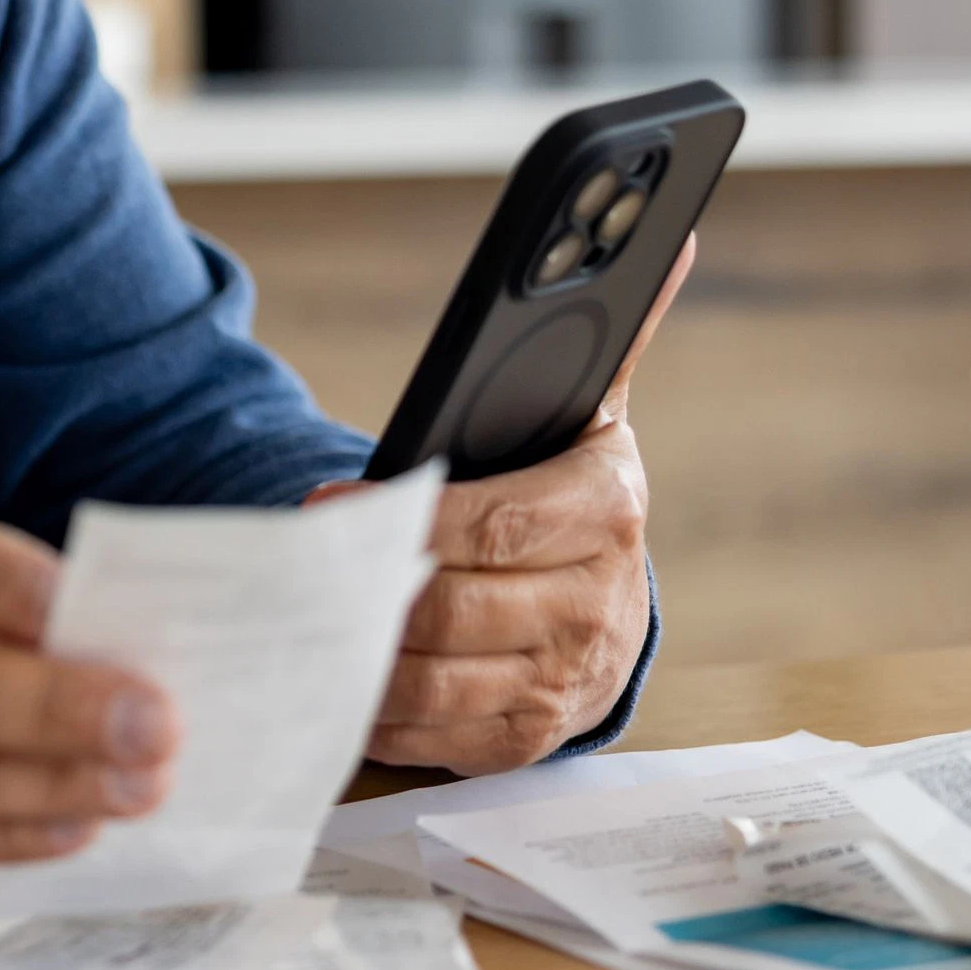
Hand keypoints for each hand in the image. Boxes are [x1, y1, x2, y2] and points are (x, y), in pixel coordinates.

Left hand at [317, 233, 685, 772]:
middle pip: (451, 610)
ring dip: (360, 660)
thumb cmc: (575, 494)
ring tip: (306, 626)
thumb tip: (671, 232)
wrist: (617, 604)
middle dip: (366, 594)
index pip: (491, 523)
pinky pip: (437, 736)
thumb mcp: (592, 413)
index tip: (324, 506)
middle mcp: (595, 604)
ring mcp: (565, 679)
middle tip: (299, 575)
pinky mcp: (531, 737)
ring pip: (435, 681)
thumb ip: (613, 330)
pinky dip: (380, 716)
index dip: (402, 521)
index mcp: (607, 510)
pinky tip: (342, 682)